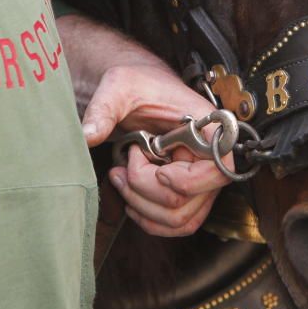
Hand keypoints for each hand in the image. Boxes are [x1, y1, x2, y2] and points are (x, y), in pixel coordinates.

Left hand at [56, 14, 232, 236]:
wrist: (138, 92)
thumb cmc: (138, 84)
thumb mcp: (120, 86)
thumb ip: (104, 108)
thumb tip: (90, 133)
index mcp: (208, 127)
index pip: (218, 170)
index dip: (185, 180)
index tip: (155, 169)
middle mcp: (211, 156)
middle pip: (187, 201)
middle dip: (144, 190)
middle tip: (124, 167)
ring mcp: (201, 179)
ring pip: (180, 218)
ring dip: (142, 206)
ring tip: (122, 179)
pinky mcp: (189, 193)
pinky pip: (179, 224)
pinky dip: (151, 219)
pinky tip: (132, 198)